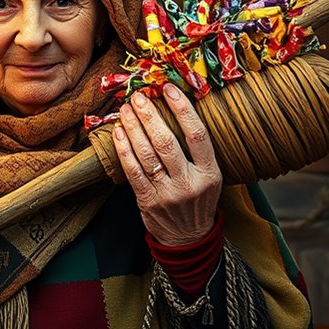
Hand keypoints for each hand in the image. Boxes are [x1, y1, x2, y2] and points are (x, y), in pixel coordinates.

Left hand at [113, 83, 221, 245]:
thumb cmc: (198, 200)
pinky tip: (118, 133)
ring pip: (147, 155)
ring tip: (126, 110)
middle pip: (167, 142)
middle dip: (149, 116)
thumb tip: (177, 110)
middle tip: (138, 97)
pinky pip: (133, 172)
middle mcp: (189, 183)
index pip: (197, 135)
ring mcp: (167, 194)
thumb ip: (197, 151)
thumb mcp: (210, 177)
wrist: (188, 239)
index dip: (183, 109)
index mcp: (210, 173)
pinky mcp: (148, 202)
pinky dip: (124, 150)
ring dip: (133, 129)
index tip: (168, 89)